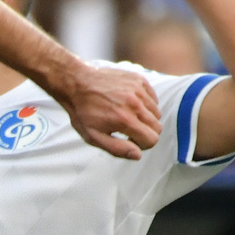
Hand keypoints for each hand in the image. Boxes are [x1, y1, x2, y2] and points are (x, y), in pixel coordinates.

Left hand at [44, 58, 161, 159]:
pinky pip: (153, 98)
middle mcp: (135, 103)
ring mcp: (138, 89)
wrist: (76, 84)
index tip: (130, 140)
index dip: (142, 145)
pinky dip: (146, 104)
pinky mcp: (138, 79)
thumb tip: (138, 155)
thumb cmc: (83, 112)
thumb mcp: (94, 137)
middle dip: (145, 133)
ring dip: (146, 118)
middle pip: (157, 127)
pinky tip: (130, 104)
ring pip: (157, 112)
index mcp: (125, 120)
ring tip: (128, 116)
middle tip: (129, 130)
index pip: (152, 139)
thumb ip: (117, 148)